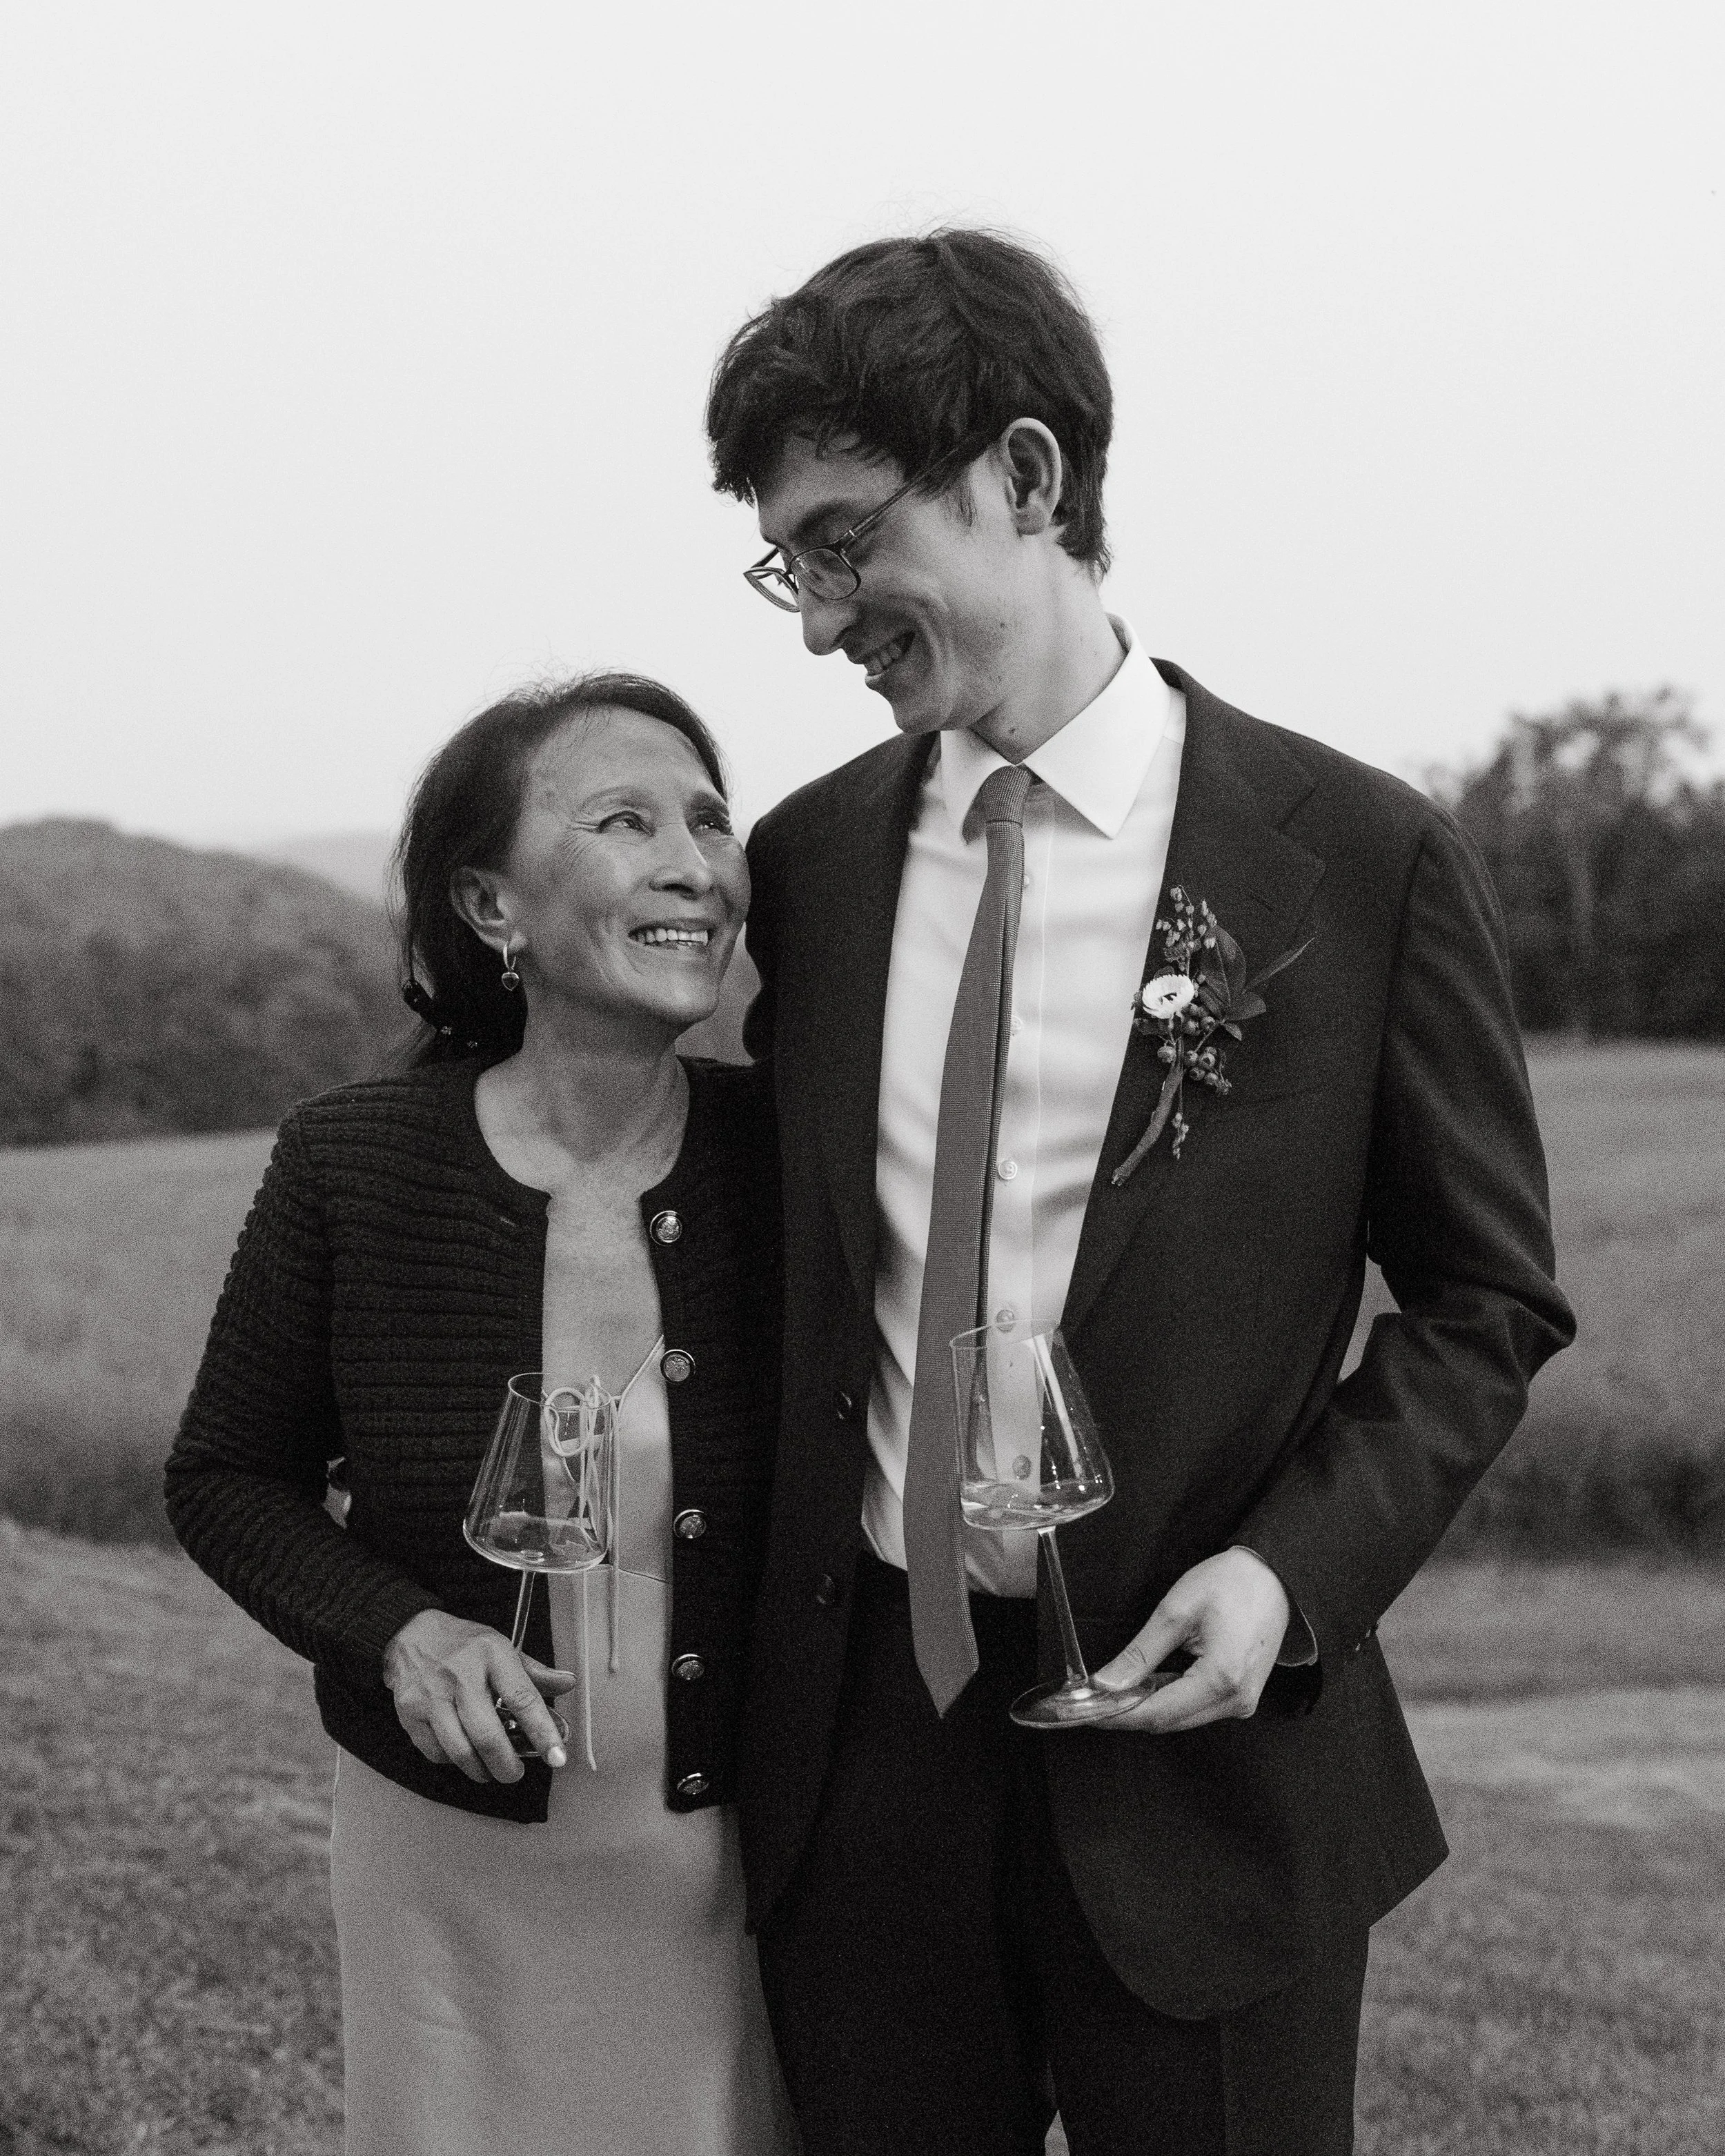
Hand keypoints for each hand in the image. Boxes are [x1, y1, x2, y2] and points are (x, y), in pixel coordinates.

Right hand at [382, 1609, 576, 1782]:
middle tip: (515, 1773)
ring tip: (490, 1768)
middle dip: (506, 1766)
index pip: (523, 1699)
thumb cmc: (464, 1645)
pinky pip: (436, 1753)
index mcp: (492, 1655)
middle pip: (487, 1736)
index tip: (557, 1756)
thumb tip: (568, 1683)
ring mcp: (432, 1696)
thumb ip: (536, 1672)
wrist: (411, 1634)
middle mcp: (461, 1675)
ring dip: (480, 1770)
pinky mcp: (410, 1713)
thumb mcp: (503, 1648)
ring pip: (460, 1751)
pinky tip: (462, 1752)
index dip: (543, 1732)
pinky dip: (453, 1761)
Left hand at [1091, 1548, 1290, 1732]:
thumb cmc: (1230, 1583)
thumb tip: (1106, 1683)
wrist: (1273, 1576)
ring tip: (1120, 1684)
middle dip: (1130, 1711)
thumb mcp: (1176, 1611)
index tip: (1087, 1710)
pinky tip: (1151, 1680)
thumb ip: (1140, 1653)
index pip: (1157, 1714)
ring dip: (1149, 1704)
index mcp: (1220, 1679)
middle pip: (1169, 1721)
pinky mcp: (1242, 1697)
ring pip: (1182, 1718)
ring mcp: (1242, 1702)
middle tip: (1094, 1696)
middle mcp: (1235, 1701)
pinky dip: (1170, 1698)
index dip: (1118, 1715)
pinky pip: (1197, 1708)